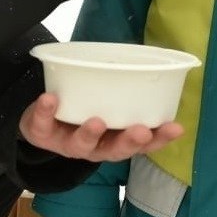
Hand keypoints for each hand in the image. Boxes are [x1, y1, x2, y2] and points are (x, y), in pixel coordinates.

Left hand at [19, 94, 182, 159]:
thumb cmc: (84, 109)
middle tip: (141, 131)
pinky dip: (45, 111)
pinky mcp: (42, 132)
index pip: (142, 145)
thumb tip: (160, 66)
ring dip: (89, 134)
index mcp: (115, 140)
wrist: (40, 125)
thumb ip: (128, 93)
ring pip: (80, 145)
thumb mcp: (108, 106)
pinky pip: (42, 124)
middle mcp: (94, 147)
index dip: (159, 139)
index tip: (175, 128)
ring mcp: (67, 143)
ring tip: (97, 121)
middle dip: (128, 142)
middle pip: (113, 150)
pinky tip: (49, 99)